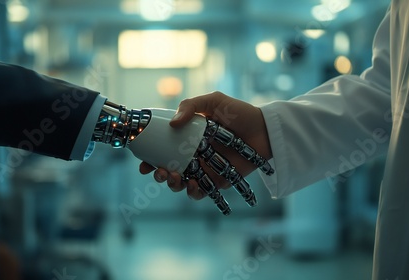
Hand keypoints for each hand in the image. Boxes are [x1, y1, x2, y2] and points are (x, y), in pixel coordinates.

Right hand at [139, 91, 272, 200]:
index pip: (162, 149)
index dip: (149, 157)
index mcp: (187, 137)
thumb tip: (172, 124)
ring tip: (174, 178)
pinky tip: (192, 186)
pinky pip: (200, 193)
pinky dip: (192, 193)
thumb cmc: (240, 113)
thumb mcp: (213, 101)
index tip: (142, 162)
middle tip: (158, 171)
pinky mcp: (217, 181)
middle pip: (167, 169)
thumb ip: (190, 106)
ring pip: (180, 183)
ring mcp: (204, 169)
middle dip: (158, 174)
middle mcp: (192, 154)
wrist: (265, 130)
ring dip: (171, 184)